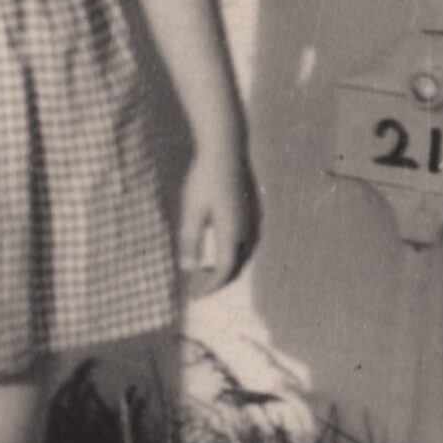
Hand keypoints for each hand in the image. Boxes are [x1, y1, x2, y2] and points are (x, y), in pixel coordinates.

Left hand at [177, 145, 260, 296]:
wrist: (226, 147)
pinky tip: (221, 246)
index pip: (225, 270)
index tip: (195, 296)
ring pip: (246, 253)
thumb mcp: (192, 210)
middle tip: (198, 287)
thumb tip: (188, 269)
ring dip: (229, 266)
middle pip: (238, 265)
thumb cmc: (204, 177)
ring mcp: (254, 218)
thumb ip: (190, 241)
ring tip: (207, 270)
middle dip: (219, 280)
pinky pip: (249, 240)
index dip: (211, 286)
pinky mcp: (254, 208)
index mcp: (232, 231)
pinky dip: (235, 252)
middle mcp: (248, 228)